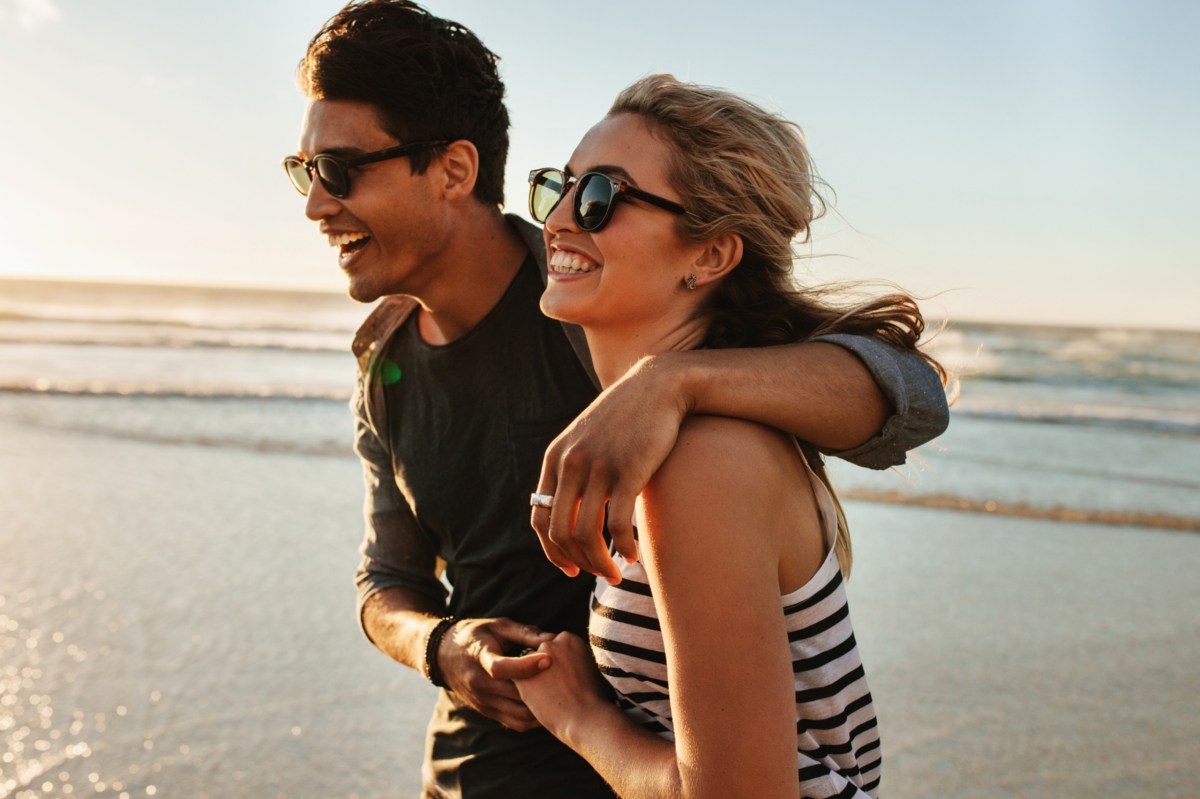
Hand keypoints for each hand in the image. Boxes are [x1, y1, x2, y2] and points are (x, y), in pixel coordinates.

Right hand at [436, 617, 553, 730]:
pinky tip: (545, 705)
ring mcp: (483, 702)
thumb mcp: (497, 626)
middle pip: (515, 694)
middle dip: (541, 688)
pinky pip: (515, 723)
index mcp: (480, 658)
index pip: (501, 668)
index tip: (549, 659)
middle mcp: (479, 684)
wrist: (443, 656)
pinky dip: (532, 717)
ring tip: (558, 694)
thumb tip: (552, 639)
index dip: (527, 666)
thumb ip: (525, 632)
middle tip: (564, 678)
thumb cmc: (476, 635)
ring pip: (518, 714)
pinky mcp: (487, 712)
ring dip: (540, 706)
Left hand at [513, 632, 609, 740]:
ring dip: (535, 680)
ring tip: (552, 698)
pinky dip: (527, 692)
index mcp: (569, 639)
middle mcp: (551, 643)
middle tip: (559, 689)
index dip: (560, 666)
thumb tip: (572, 665)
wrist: (585, 717)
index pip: (556, 648)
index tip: (568, 680)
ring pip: (528, 669)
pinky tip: (542, 703)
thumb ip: (576, 660)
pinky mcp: (521, 677)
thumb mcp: (591, 669)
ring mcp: (535, 659)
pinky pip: (520, 683)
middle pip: (541, 656)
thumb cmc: (595, 699)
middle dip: (546, 670)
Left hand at [531, 354, 687, 582]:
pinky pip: (617, 525)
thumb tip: (570, 510)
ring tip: (615, 575)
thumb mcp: (587, 438)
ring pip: (586, 534)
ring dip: (599, 564)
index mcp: (555, 458)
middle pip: (560, 531)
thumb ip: (574, 469)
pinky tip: (634, 556)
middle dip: (577, 562)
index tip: (570, 567)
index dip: (552, 550)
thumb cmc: (626, 418)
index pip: (540, 517)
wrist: (658, 386)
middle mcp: (571, 463)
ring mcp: (598, 467)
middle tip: (597, 575)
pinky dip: (623, 548)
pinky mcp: (628, 471)